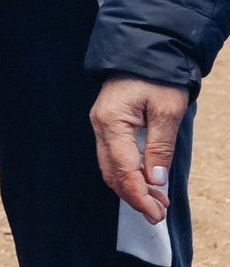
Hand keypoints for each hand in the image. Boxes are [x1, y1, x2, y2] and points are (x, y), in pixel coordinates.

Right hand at [91, 75, 187, 225]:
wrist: (145, 51)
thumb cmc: (158, 78)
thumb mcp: (167, 111)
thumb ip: (159, 147)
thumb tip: (155, 181)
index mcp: (112, 122)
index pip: (123, 170)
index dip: (139, 196)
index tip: (156, 214)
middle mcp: (100, 125)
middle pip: (112, 172)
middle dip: (134, 197)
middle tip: (159, 213)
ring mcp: (101, 125)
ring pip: (110, 167)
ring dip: (131, 187)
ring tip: (157, 201)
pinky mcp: (107, 124)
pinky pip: (113, 156)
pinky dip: (128, 174)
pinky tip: (146, 181)